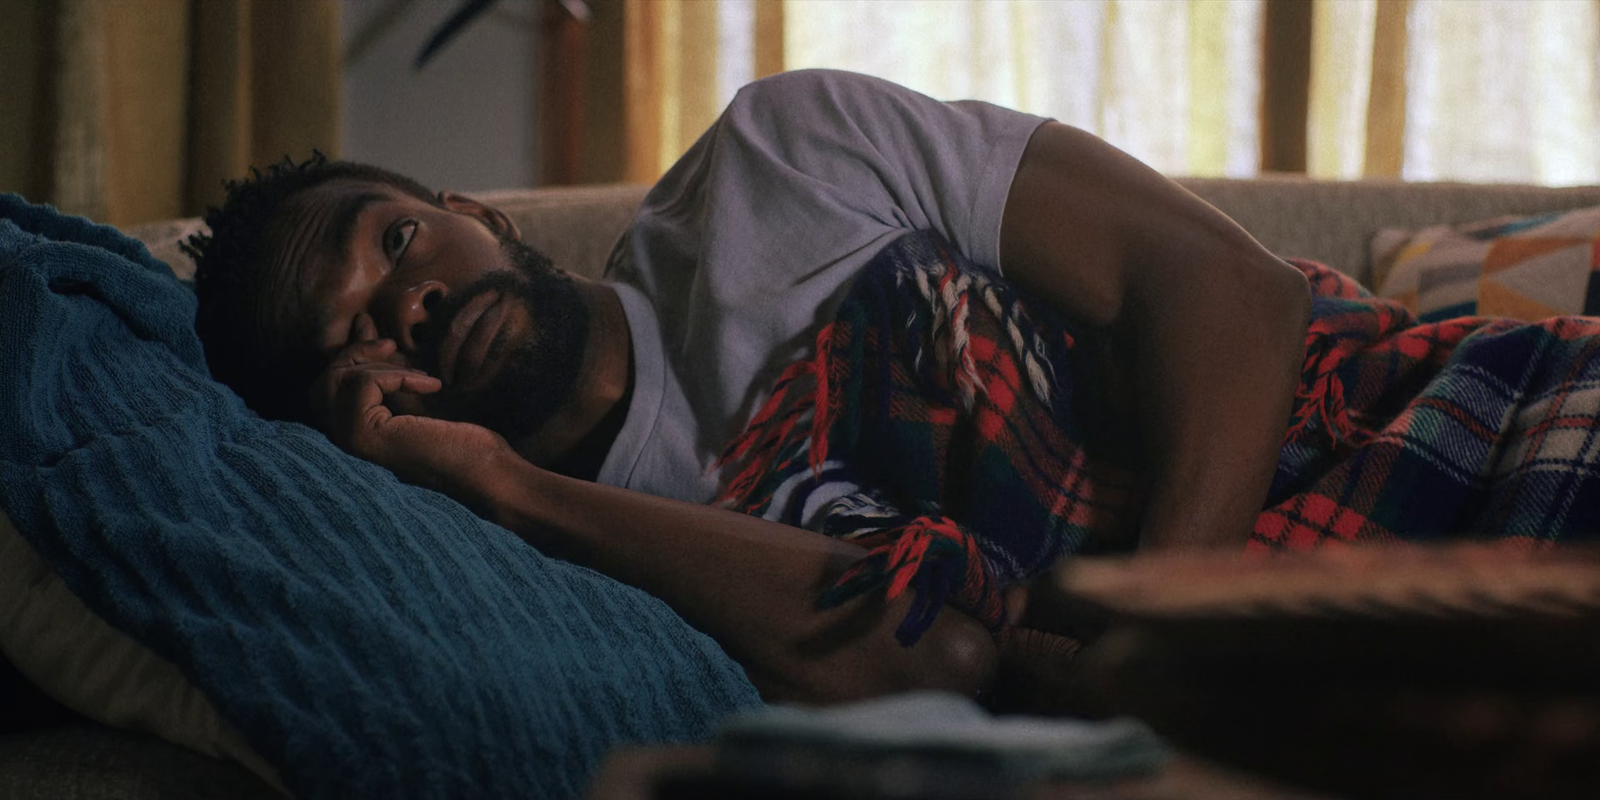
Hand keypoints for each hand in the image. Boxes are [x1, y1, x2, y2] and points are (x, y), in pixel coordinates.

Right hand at [309, 315, 516, 504]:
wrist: (483, 467)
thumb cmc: (458, 435)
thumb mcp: (412, 390)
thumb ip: (383, 364)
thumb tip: (362, 322)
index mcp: (352, 433)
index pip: (328, 385)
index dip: (348, 352)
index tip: (366, 324)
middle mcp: (342, 440)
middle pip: (325, 380)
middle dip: (356, 352)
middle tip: (390, 344)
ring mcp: (348, 440)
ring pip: (340, 379)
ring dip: (383, 366)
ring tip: (420, 377)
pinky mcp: (362, 434)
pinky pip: (364, 383)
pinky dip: (400, 376)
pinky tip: (431, 386)